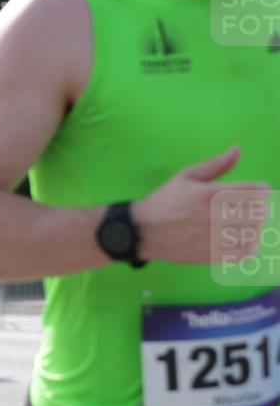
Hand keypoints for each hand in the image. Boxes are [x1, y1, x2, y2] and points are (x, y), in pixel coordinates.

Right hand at [133, 147, 270, 263]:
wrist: (142, 231)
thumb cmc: (164, 201)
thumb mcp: (185, 177)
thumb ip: (215, 165)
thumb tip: (237, 150)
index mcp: (211, 194)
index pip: (256, 191)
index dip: (262, 190)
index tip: (257, 192)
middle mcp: (216, 216)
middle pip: (258, 213)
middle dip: (258, 209)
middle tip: (248, 209)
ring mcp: (214, 238)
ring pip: (254, 234)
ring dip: (254, 228)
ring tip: (244, 225)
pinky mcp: (211, 255)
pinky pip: (244, 253)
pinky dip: (249, 247)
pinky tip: (241, 241)